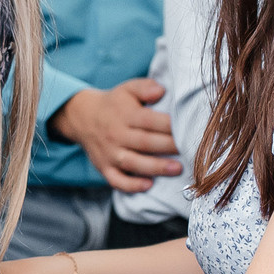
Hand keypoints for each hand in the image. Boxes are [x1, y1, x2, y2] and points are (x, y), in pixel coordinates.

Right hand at [51, 79, 178, 193]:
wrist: (82, 117)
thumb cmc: (114, 104)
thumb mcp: (127, 89)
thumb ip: (145, 88)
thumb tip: (161, 91)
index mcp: (125, 114)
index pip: (150, 120)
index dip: (169, 125)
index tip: (188, 128)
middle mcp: (116, 134)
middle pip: (145, 142)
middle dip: (169, 146)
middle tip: (191, 150)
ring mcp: (109, 153)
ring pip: (133, 163)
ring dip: (156, 167)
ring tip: (177, 169)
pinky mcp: (104, 168)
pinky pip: (116, 180)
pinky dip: (131, 185)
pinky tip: (148, 186)